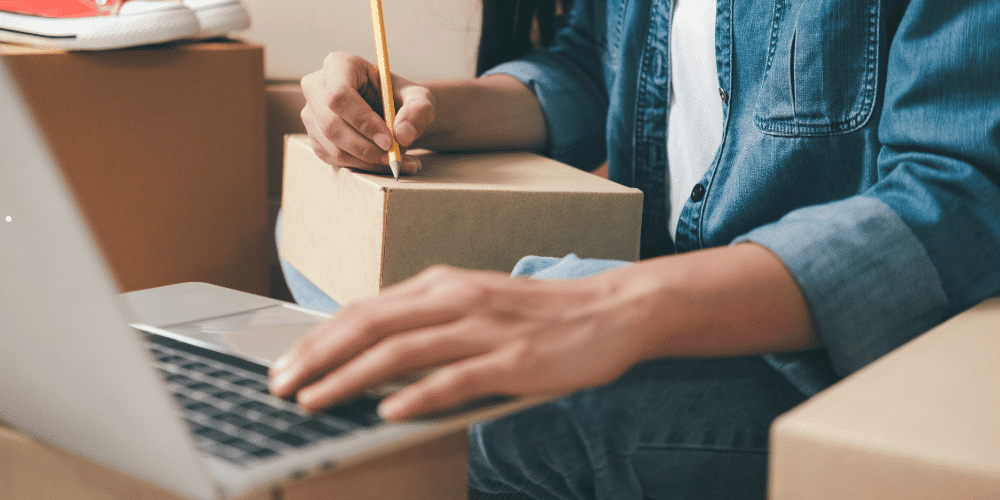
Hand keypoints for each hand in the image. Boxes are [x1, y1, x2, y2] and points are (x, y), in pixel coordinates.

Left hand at [268, 265, 640, 420]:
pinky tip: (387, 413)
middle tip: (279, 385)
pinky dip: (417, 397)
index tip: (286, 362)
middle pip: (371, 325)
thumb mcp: (476, 305)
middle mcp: (457, 300)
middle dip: (318, 356)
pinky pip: (456, 379)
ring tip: (314, 401)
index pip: (366, 309)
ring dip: (350, 378)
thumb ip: (429, 325)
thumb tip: (376, 360)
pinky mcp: (513, 361)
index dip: (319, 337)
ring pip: (402, 351)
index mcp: (443, 285)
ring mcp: (485, 329)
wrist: (612, 310)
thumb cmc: (541, 314)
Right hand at [300, 51, 434, 174]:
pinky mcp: (316, 138)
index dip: (362, 120)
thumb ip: (418, 111)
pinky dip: (363, 166)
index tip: (388, 140)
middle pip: (332, 124)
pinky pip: (336, 159)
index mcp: (339, 65)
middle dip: (366, 147)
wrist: (393, 113)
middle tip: (395, 156)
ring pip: (334, 147)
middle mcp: (317, 87)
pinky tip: (384, 161)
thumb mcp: (419, 99)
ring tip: (399, 159)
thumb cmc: (402, 99)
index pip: (339, 94)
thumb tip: (402, 134)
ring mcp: (312, 114)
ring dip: (369, 160)